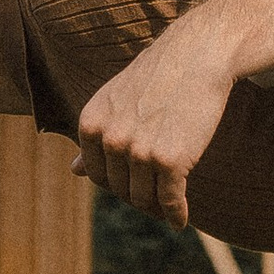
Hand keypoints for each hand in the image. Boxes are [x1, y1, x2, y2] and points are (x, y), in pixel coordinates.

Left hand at [76, 19, 240, 223]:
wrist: (199, 54)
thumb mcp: (116, 100)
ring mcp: (139, 151)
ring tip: (168, 208)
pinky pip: (169, 200)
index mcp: (91, 123)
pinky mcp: (170, 160)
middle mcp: (110, 139)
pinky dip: (176, 214)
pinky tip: (181, 219)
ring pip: (143, 199)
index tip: (135, 185)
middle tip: (157, 196)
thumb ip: (97, 136)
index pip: (97, 175)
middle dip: (138, 196)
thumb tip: (74, 171)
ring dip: (157, 208)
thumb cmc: (160, 75)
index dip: (117, 184)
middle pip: (120, 190)